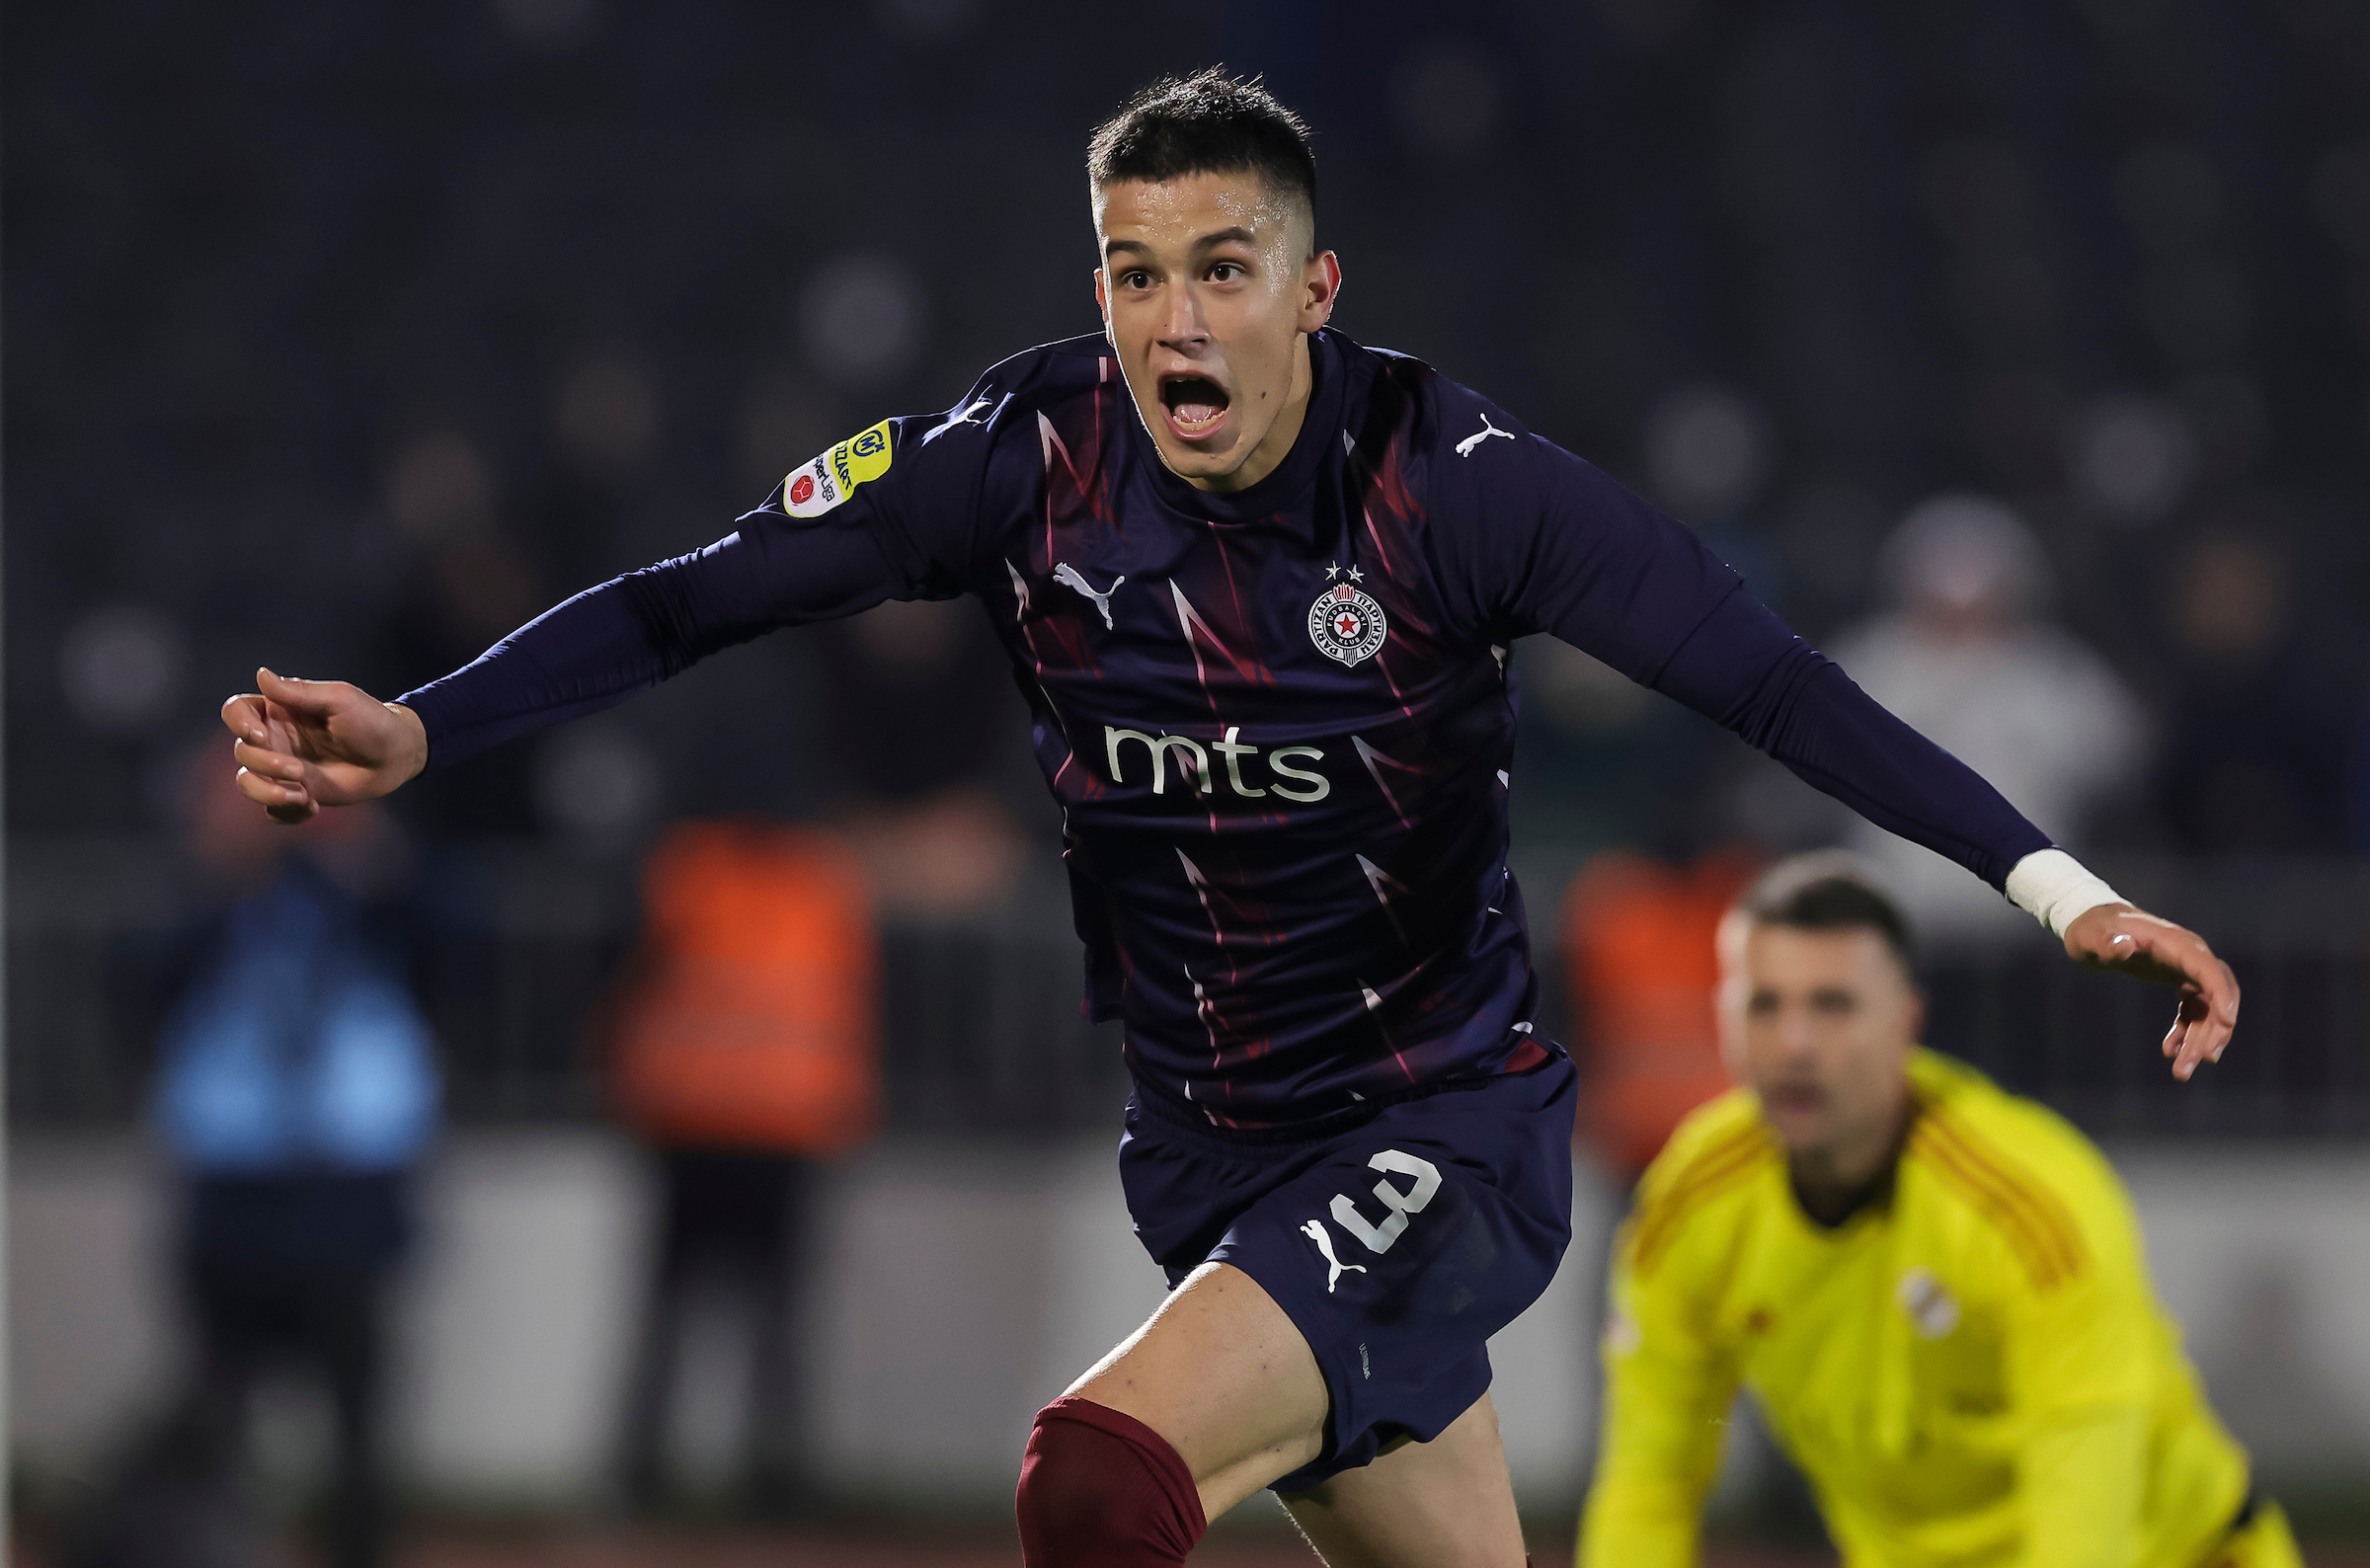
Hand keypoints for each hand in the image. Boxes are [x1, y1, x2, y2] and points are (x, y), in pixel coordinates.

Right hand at [220, 668, 427, 824]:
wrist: (397, 755)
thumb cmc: (371, 720)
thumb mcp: (339, 699)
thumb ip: (299, 692)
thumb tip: (261, 674)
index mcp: (279, 710)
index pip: (236, 711)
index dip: (238, 723)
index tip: (259, 735)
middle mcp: (275, 738)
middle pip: (241, 751)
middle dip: (265, 765)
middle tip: (298, 771)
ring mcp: (283, 768)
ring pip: (247, 782)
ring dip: (267, 792)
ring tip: (302, 796)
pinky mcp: (297, 793)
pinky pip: (273, 810)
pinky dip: (285, 812)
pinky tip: (313, 807)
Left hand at [2061, 903, 2238, 1081]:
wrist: (2089, 923)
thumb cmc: (2090, 930)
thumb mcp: (2092, 937)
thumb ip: (2107, 943)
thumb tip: (2123, 946)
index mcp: (2174, 943)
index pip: (2209, 970)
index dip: (2222, 996)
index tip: (2226, 1025)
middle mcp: (2188, 954)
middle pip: (2216, 994)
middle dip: (2213, 1030)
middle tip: (2199, 1062)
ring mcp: (2186, 966)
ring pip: (2208, 1007)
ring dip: (2200, 1039)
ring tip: (2183, 1070)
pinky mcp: (2178, 977)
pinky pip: (2194, 1009)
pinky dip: (2186, 1032)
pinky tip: (2170, 1051)